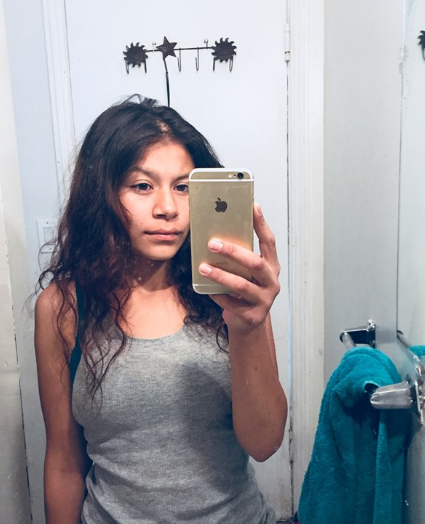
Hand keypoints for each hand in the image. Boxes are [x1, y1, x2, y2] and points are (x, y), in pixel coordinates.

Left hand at [198, 203, 280, 334]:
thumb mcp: (244, 272)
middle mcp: (272, 281)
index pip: (269, 241)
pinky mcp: (252, 315)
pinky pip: (231, 303)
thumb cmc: (244, 291)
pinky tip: (207, 289)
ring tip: (203, 267)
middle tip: (212, 243)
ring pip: (242, 285)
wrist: (248, 322)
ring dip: (220, 275)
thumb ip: (238, 257)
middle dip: (233, 252)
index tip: (253, 206)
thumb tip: (215, 235)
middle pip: (255, 263)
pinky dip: (217, 295)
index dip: (261, 224)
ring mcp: (264, 299)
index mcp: (271, 265)